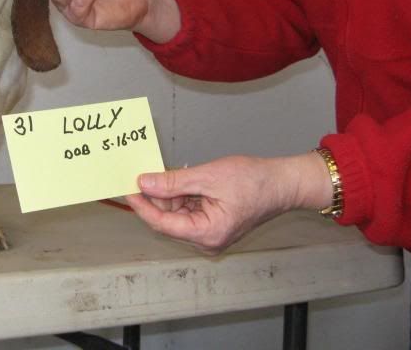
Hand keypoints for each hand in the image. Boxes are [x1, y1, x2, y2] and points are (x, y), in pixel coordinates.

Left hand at [125, 152, 333, 253]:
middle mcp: (207, 239)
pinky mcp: (213, 223)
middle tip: (140, 173)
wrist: (283, 182)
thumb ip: (173, 182)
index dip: (141, 205)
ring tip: (163, 171)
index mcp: (207, 234)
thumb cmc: (254, 181)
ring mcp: (210, 232)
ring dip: (169, 193)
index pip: (162, 223)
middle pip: (167, 219)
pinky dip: (181, 194)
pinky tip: (178, 178)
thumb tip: (144, 183)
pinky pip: (188, 209)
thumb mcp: (208, 176)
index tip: (127, 188)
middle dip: (155, 196)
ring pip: (176, 213)